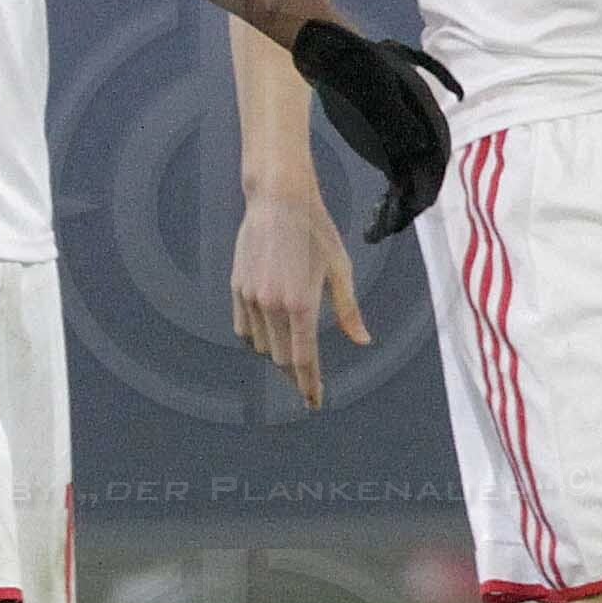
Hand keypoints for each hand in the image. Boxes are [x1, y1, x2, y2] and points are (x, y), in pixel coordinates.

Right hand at [231, 185, 363, 408]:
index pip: (304, 359)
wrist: (278, 201)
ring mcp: (251, 297)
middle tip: (308, 384)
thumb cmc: (316, 232)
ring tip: (290, 357)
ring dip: (275, 356)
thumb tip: (363, 340)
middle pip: (280, 358)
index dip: (309, 384)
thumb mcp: (341, 270)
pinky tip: (268, 338)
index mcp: (302, 304)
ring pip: (259, 345)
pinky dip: (255, 339)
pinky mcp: (237, 287)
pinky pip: (243, 328)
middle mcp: (272, 305)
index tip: (314, 401)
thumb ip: (349, 311)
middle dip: (295, 375)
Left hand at [291, 15, 460, 239]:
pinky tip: (379, 219)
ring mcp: (407, 137)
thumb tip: (420, 146)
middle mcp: (422, 129)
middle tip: (385, 230)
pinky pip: (396, 176)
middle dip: (409, 204)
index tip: (411, 212)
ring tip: (376, 231)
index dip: (426, 189)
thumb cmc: (356, 65)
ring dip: (397, 205)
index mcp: (427, 114)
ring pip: (410, 178)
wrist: (334, 55)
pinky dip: (389, 197)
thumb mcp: (376, 87)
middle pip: (425, 173)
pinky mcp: (389, 143)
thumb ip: (398, 117)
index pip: (437, 159)